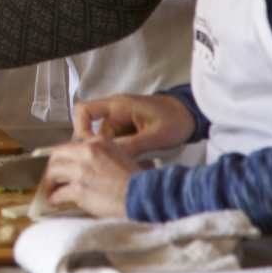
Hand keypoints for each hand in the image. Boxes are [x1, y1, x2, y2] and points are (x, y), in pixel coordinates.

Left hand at [43, 136, 138, 217]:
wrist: (144, 196)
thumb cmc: (139, 180)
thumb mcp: (124, 156)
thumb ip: (107, 155)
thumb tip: (102, 163)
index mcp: (97, 143)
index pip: (71, 145)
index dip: (64, 157)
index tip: (63, 165)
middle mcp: (86, 152)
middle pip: (57, 156)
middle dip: (53, 167)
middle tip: (53, 177)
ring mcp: (81, 170)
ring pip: (53, 172)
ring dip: (50, 182)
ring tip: (52, 190)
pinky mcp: (79, 189)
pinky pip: (59, 193)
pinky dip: (55, 198)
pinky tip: (55, 201)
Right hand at [72, 94, 195, 157]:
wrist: (191, 116)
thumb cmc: (175, 119)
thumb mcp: (156, 135)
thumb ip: (133, 145)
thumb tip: (111, 159)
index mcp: (118, 106)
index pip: (84, 111)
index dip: (80, 128)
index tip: (89, 147)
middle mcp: (115, 113)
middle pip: (94, 133)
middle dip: (102, 151)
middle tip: (115, 166)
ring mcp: (121, 122)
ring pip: (106, 142)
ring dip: (115, 156)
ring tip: (132, 166)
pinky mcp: (127, 131)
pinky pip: (117, 145)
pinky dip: (123, 156)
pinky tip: (137, 164)